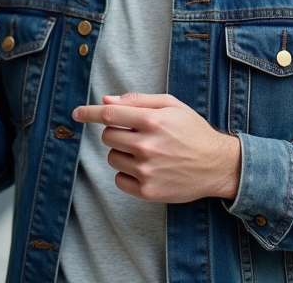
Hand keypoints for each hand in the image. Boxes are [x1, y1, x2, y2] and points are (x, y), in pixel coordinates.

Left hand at [72, 92, 241, 202]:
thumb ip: (138, 100)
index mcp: (153, 121)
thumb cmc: (192, 131)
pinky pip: (119, 180)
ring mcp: (147, 170)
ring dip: (122, 153)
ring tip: (146, 152)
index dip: (90, 112)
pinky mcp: (148, 191)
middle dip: (116, 132)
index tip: (76, 113)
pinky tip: (146, 169)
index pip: (110, 114)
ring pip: (112, 158)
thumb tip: (106, 100)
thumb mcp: (171, 106)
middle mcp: (148, 145)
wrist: (216, 165)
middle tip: (135, 134)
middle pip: (108, 136)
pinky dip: (127, 174)